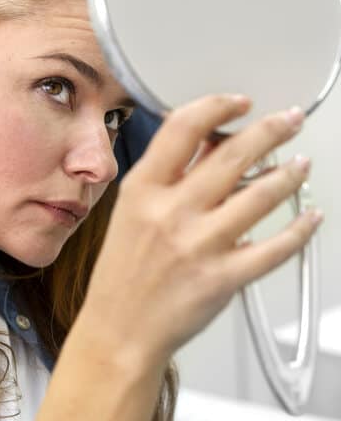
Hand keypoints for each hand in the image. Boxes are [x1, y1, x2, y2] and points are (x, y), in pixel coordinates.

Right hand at [82, 94, 321, 368]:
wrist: (120, 328)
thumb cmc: (122, 271)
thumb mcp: (131, 210)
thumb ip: (167, 176)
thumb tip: (207, 143)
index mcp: (143, 189)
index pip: (183, 127)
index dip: (217, 107)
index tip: (238, 103)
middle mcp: (172, 211)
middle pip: (232, 154)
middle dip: (270, 129)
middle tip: (289, 120)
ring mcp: (199, 244)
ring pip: (261, 195)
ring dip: (290, 174)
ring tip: (301, 163)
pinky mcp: (223, 277)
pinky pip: (274, 248)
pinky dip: (300, 229)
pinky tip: (310, 216)